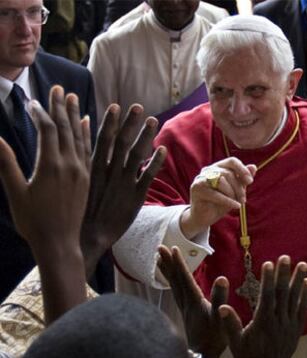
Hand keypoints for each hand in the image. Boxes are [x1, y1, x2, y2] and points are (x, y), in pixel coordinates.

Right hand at [0, 85, 89, 256]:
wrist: (60, 245)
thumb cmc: (34, 222)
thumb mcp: (16, 192)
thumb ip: (6, 163)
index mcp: (51, 165)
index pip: (47, 129)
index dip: (40, 112)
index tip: (32, 102)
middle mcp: (70, 165)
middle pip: (66, 128)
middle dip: (61, 107)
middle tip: (58, 88)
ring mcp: (81, 173)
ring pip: (80, 137)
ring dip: (76, 116)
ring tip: (73, 98)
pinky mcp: (87, 181)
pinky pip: (88, 151)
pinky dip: (87, 135)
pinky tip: (87, 124)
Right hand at [81, 103, 166, 277]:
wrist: (87, 237)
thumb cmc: (79, 209)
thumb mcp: (78, 179)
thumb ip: (83, 152)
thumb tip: (84, 125)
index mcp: (94, 168)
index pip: (103, 139)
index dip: (111, 122)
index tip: (117, 106)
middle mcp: (110, 172)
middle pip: (122, 143)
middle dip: (131, 124)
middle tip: (139, 107)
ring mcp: (123, 184)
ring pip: (137, 156)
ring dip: (146, 138)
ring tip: (153, 121)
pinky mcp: (135, 197)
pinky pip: (148, 177)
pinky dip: (155, 162)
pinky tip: (162, 149)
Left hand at [158, 245, 228, 357]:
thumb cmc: (215, 340)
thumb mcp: (221, 318)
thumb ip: (220, 299)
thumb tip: (221, 278)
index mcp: (195, 302)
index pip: (185, 279)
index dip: (179, 264)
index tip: (173, 248)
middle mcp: (186, 304)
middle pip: (175, 280)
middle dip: (168, 263)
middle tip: (159, 247)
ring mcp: (185, 309)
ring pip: (173, 286)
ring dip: (167, 271)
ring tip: (159, 258)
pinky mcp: (186, 314)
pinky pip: (176, 293)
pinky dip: (171, 282)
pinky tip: (171, 279)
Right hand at [180, 157, 255, 239]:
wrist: (204, 218)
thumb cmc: (219, 204)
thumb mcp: (234, 191)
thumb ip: (242, 179)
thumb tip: (253, 167)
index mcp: (217, 167)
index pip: (231, 161)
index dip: (242, 170)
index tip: (250, 181)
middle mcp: (207, 170)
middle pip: (228, 173)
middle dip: (238, 187)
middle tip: (243, 199)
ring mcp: (200, 179)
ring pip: (221, 181)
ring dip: (232, 193)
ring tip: (238, 202)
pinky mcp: (196, 189)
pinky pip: (216, 194)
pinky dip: (228, 200)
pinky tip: (236, 206)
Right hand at [219, 256, 306, 357]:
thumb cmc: (249, 357)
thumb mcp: (235, 343)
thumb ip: (230, 325)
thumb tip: (223, 307)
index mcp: (263, 322)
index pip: (267, 297)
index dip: (268, 280)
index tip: (268, 264)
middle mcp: (279, 321)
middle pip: (283, 294)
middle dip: (284, 274)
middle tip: (285, 257)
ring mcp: (290, 324)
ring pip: (295, 299)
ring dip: (298, 280)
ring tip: (303, 264)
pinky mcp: (297, 328)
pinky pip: (303, 309)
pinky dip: (305, 295)